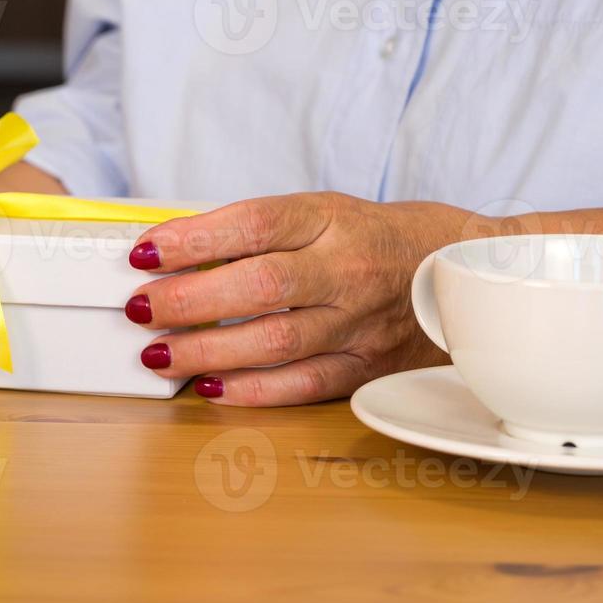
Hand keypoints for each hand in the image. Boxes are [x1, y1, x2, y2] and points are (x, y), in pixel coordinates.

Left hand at [125, 192, 481, 406]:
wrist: (463, 267)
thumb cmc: (373, 237)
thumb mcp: (320, 212)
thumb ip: (254, 232)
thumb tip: (172, 252)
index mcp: (330, 219)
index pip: (254, 224)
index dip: (194, 238)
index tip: (145, 252)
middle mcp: (346, 269)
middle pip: (260, 285)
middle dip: (189, 300)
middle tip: (140, 308)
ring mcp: (360, 322)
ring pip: (276, 342)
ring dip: (206, 351)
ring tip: (158, 353)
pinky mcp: (367, 366)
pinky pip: (303, 384)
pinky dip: (250, 390)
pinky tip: (208, 386)